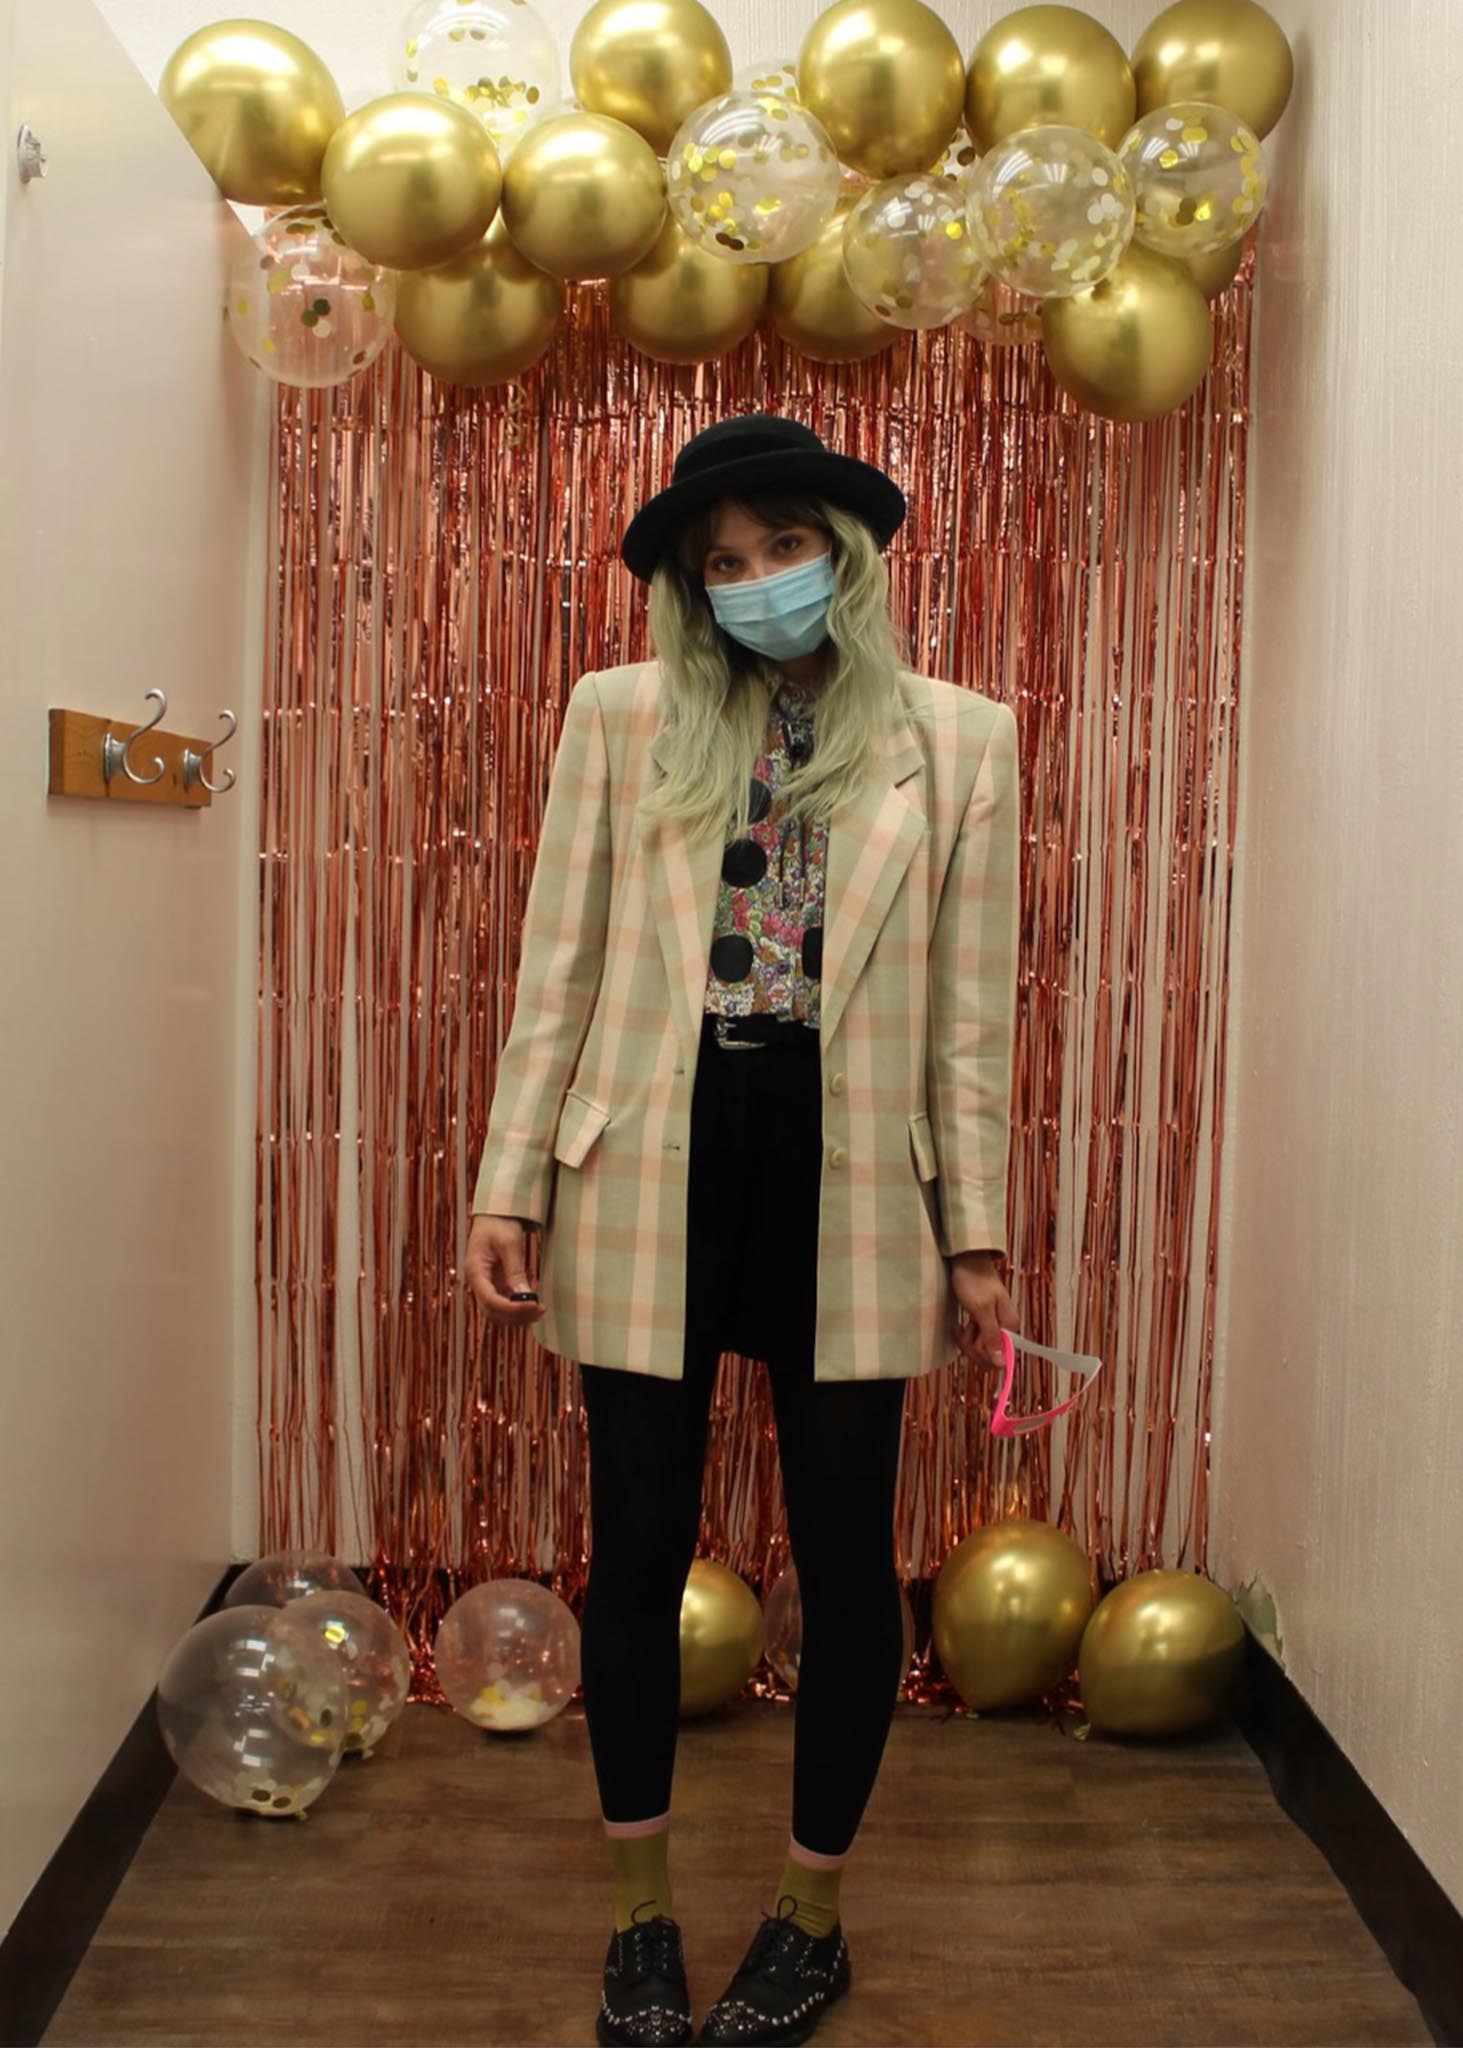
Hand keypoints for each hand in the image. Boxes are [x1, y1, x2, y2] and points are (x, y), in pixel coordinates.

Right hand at [465, 1214, 545, 1325]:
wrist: (495, 1214)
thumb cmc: (499, 1223)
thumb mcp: (509, 1243)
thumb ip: (515, 1269)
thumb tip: (524, 1295)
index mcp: (475, 1271)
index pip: (490, 1299)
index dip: (511, 1307)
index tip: (533, 1304)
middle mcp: (477, 1282)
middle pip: (492, 1311)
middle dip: (515, 1315)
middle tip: (540, 1310)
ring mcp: (486, 1284)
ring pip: (497, 1312)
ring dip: (517, 1316)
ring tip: (540, 1311)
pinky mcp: (495, 1284)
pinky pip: (504, 1304)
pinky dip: (517, 1309)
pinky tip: (534, 1305)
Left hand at [948, 1250, 1019, 1369]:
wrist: (965, 1260)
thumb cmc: (974, 1279)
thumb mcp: (981, 1309)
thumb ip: (991, 1337)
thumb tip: (1002, 1364)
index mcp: (1010, 1327)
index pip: (1001, 1359)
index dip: (983, 1353)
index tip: (972, 1339)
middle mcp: (1004, 1329)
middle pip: (989, 1356)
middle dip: (972, 1345)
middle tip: (967, 1326)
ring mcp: (992, 1327)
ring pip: (979, 1349)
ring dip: (966, 1339)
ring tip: (963, 1323)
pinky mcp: (981, 1324)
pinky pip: (973, 1341)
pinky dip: (963, 1336)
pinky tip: (959, 1326)